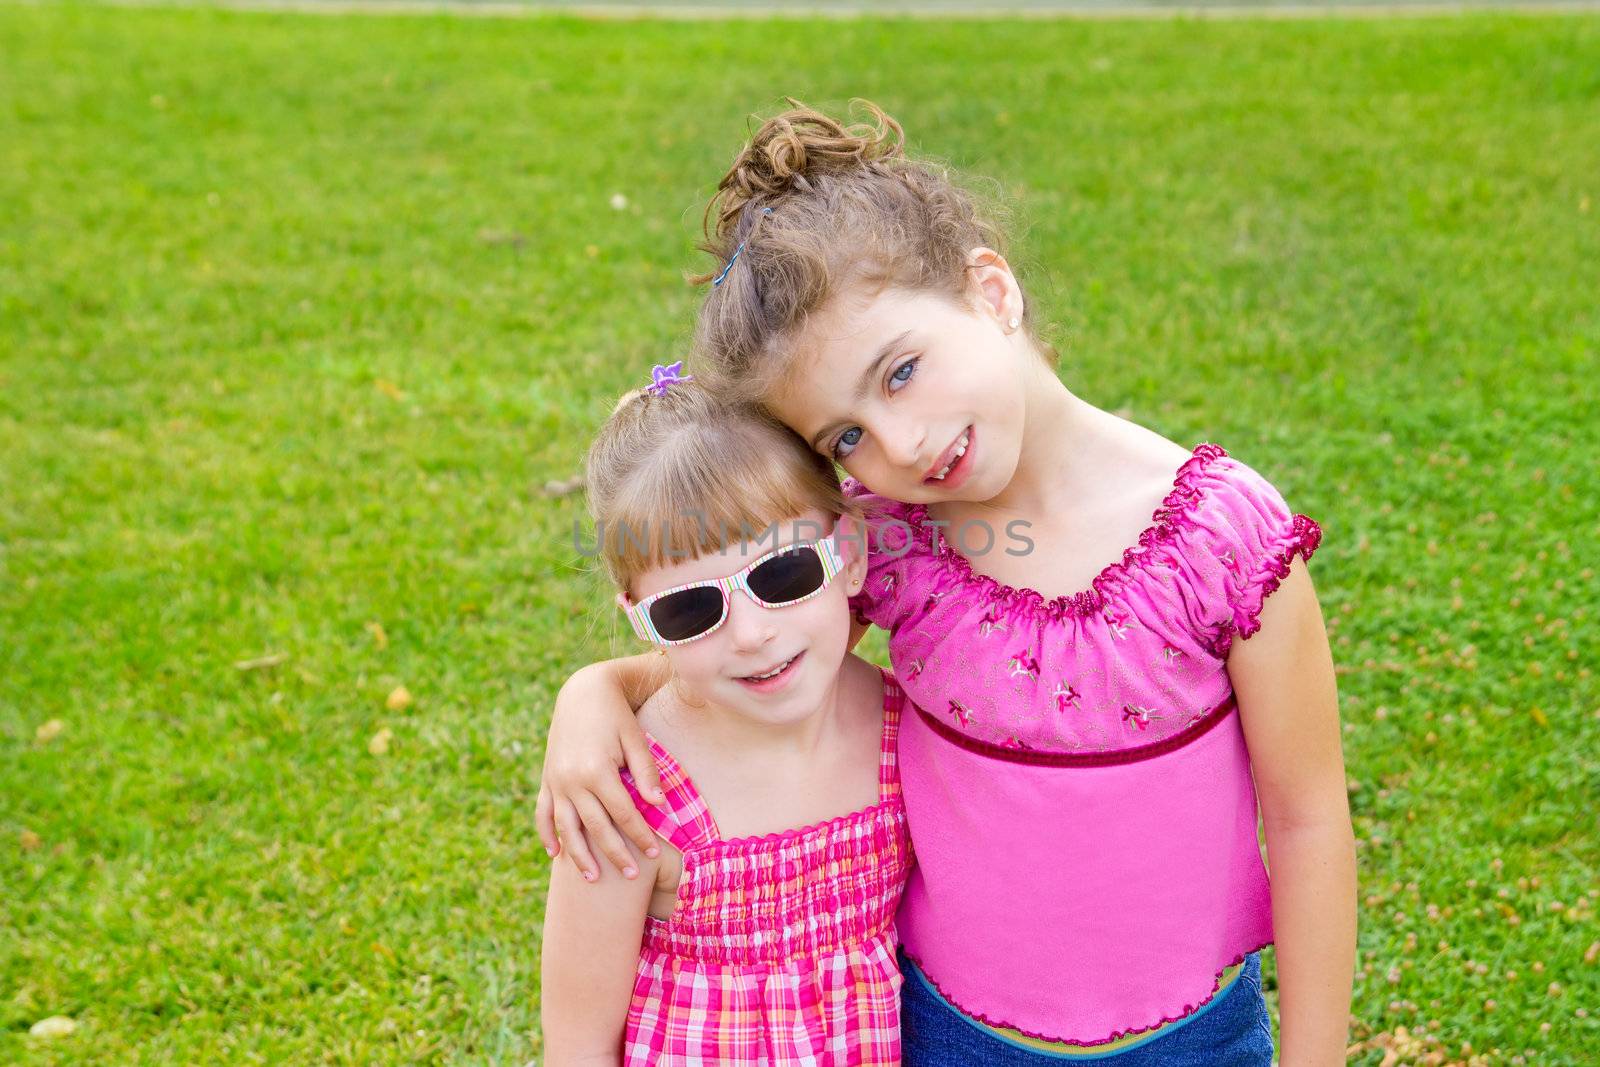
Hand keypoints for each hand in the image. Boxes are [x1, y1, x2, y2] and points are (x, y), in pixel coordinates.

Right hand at [536, 664, 665, 880]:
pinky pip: (543, 813)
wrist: (582, 692)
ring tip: (592, 878)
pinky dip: (547, 834)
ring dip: (579, 855)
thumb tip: (659, 806)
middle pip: (595, 827)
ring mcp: (556, 781)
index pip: (623, 814)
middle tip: (631, 876)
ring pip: (567, 827)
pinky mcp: (547, 778)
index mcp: (597, 770)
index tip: (653, 854)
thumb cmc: (616, 715)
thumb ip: (646, 772)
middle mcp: (571, 780)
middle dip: (614, 853)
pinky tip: (556, 854)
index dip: (639, 835)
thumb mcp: (635, 738)